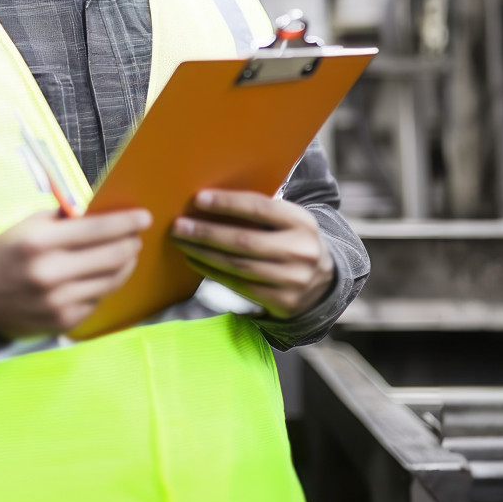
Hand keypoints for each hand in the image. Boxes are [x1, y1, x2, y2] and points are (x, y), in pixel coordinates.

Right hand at [0, 207, 150, 338]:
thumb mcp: (28, 226)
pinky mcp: (63, 322)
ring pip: (111, 280)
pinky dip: (105, 284)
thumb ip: (65, 219)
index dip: (126, 222)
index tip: (144, 217)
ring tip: (127, 252)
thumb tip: (104, 212)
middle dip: (131, 242)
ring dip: (125, 263)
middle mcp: (50, 274)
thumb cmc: (5, 254)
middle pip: (112, 256)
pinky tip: (103, 274)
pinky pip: (98, 300)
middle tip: (136, 235)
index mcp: (39, 242)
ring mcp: (58, 302)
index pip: (97, 229)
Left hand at [172, 190, 334, 318]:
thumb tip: (210, 200)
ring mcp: (292, 279)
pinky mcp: (283, 302)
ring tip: (182, 242)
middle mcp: (300, 251)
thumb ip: (260, 212)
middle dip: (206, 232)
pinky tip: (196, 261)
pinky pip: (239, 286)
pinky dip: (213, 272)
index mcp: (301, 222)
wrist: (323, 282)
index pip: (259, 208)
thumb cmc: (292, 240)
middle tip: (179, 226)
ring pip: (238, 266)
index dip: (227, 203)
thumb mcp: (288, 220)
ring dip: (204, 253)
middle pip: (244, 240)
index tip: (198, 198)